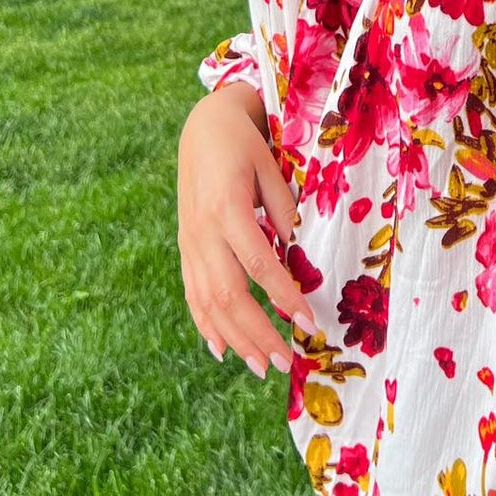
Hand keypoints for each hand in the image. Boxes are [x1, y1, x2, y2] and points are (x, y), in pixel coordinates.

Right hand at [177, 92, 313, 380]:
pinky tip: (222, 350)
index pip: (258, 263)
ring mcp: (189, 244)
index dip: (284, 296)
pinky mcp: (185, 249)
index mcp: (226, 207)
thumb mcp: (270, 167)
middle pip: (228, 294)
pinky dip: (206, 325)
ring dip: (235, 339)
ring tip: (263, 367)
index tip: (310, 322)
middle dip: (258, 333)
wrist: (202, 128)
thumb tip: (301, 256)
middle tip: (287, 363)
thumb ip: (284, 210)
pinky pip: (192, 294)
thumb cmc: (244, 144)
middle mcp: (202, 232)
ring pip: (207, 302)